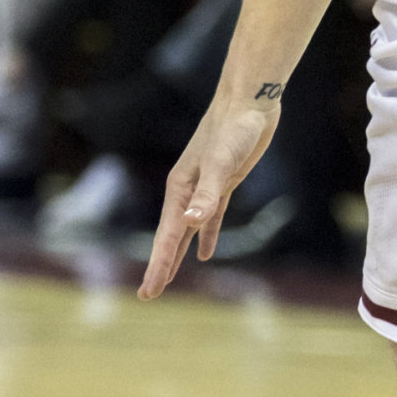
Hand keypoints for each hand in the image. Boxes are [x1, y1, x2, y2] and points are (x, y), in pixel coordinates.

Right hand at [138, 95, 281, 299]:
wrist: (249, 102)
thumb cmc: (234, 129)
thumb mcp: (223, 163)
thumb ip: (207, 195)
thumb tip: (189, 224)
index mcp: (180, 189)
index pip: (168, 237)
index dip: (158, 266)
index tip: (148, 293)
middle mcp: (186, 191)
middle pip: (170, 237)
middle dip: (160, 265)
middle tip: (149, 295)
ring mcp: (203, 188)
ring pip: (186, 231)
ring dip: (177, 254)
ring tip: (168, 277)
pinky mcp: (222, 184)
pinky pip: (208, 219)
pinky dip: (205, 237)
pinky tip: (205, 254)